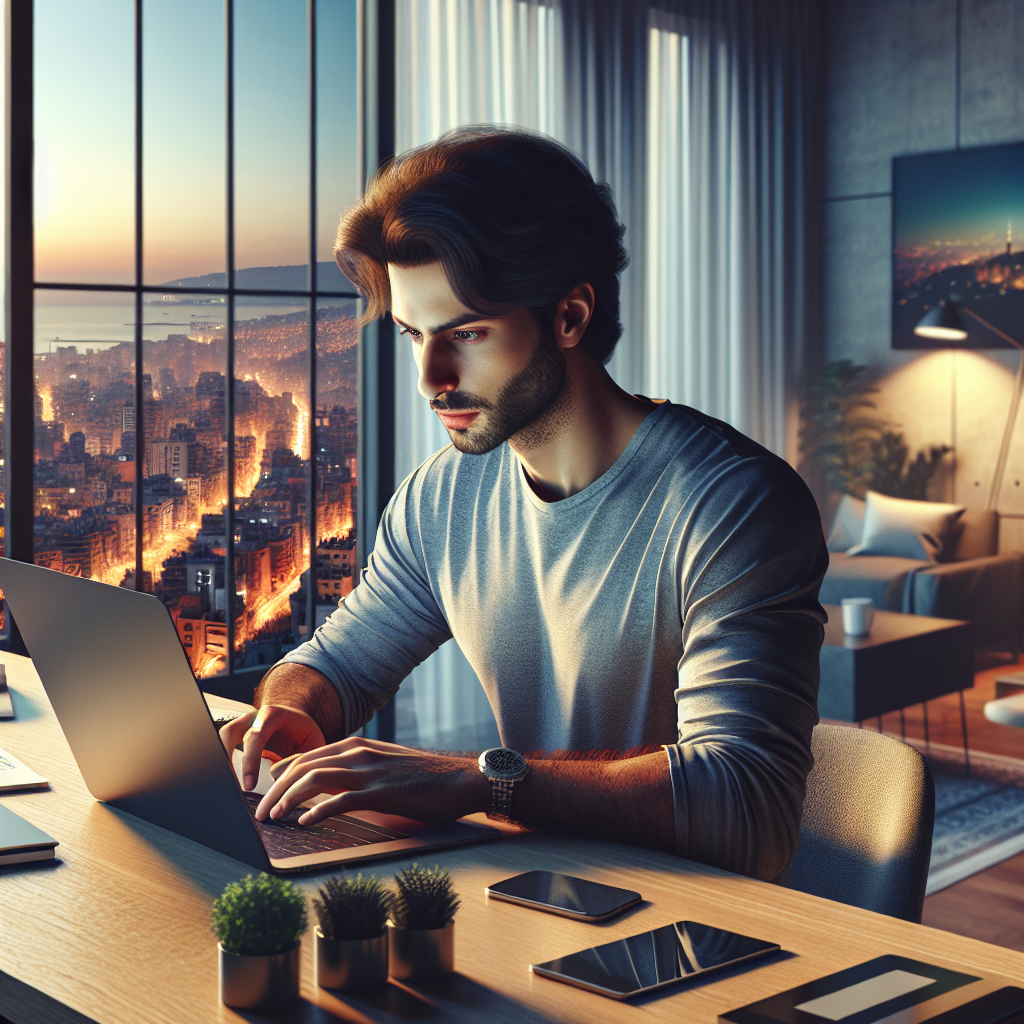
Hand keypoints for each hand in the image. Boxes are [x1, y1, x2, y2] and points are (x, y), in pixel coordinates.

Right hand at [219, 705, 325, 790]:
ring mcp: (244, 723)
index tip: (249, 785)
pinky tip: (229, 780)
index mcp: (274, 714)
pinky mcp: (238, 734)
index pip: (256, 735)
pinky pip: (224, 745)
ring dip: (222, 760)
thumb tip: (278, 778)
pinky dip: (225, 762)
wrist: (301, 722)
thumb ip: (298, 760)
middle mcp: (255, 716)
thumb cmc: (307, 733)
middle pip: (230, 732)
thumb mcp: (311, 745)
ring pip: (223, 737)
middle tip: (232, 785)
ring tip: (229, 784)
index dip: (250, 761)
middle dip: (226, 759)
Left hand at [254, 736, 489, 825]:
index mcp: (357, 746)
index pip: (308, 756)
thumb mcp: (384, 765)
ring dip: (288, 799)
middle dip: (276, 790)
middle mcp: (358, 753)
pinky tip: (306, 822)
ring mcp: (369, 771)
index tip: (267, 792)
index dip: (282, 773)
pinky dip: (319, 810)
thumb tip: (332, 786)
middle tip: (260, 812)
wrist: (458, 779)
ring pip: (315, 779)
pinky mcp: (381, 791)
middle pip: (304, 767)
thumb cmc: (422, 777)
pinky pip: (341, 799)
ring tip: (274, 818)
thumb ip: (358, 770)